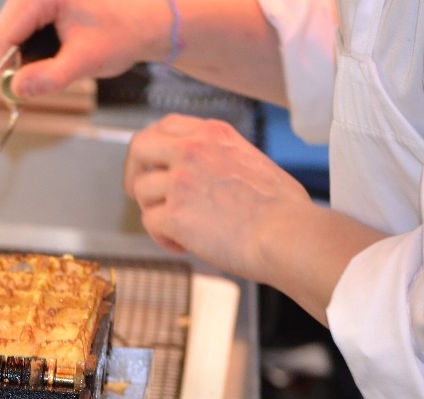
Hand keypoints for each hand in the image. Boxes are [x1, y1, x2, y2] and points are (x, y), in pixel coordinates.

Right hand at [0, 0, 171, 99]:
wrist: (147, 21)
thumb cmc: (123, 33)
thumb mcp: (86, 60)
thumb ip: (49, 77)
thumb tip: (16, 91)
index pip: (3, 35)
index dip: (0, 70)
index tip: (10, 97)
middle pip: (2, 33)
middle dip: (9, 67)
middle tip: (22, 95)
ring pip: (9, 34)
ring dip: (19, 61)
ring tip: (40, 79)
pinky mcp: (40, 5)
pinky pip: (22, 32)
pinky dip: (29, 52)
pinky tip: (46, 64)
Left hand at [123, 114, 310, 283]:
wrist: (288, 235)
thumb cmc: (284, 209)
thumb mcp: (253, 161)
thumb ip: (222, 160)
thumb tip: (209, 178)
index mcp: (213, 134)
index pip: (166, 126)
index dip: (154, 149)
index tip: (154, 167)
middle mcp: (193, 150)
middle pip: (139, 147)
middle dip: (134, 172)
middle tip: (141, 196)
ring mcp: (181, 180)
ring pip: (141, 190)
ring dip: (154, 211)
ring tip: (177, 230)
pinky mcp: (174, 213)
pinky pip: (150, 224)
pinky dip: (162, 238)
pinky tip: (182, 246)